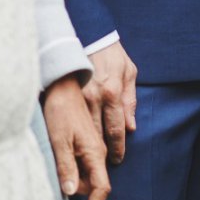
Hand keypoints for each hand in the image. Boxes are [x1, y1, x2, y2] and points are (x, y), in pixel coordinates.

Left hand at [43, 76, 110, 199]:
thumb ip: (66, 168)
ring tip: (55, 169)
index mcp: (94, 153)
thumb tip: (73, 194)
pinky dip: (72, 170)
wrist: (61, 87)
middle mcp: (97, 152)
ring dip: (75, 180)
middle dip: (80, 192)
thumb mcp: (59, 142)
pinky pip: (83, 164)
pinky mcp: (85, 142)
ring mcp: (92, 147)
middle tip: (58, 186)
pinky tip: (58, 160)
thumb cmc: (59, 113)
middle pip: (94, 184)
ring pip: (88, 174)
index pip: (102, 188)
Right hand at [83, 42, 137, 163]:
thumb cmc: (112, 55)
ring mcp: (79, 97)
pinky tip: (79, 139)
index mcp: (113, 93)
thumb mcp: (129, 73)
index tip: (118, 159)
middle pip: (98, 134)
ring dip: (88, 144)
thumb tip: (131, 127)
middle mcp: (95, 97)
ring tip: (92, 157)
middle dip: (103, 151)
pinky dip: (78, 131)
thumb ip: (130, 101)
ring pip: (84, 129)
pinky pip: (74, 118)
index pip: (116, 130)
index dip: (118, 148)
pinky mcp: (69, 94)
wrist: (89, 35)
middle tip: (105, 164)